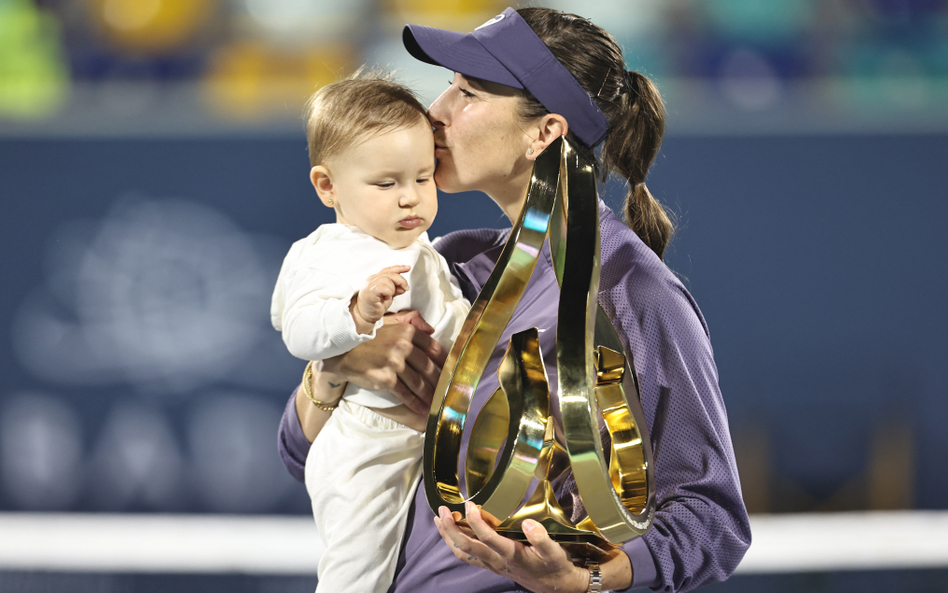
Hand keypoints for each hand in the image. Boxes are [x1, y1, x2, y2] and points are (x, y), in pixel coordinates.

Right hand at [322, 310, 445, 414]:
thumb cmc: (367, 336)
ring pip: (418, 382)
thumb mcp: (388, 321)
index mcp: (406, 331)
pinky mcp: (386, 379)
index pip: (433, 348)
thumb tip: (431, 329)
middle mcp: (402, 346)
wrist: (341, 352)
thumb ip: (410, 321)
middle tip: (448, 391)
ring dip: (429, 395)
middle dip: (440, 382)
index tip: (451, 370)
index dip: (444, 361)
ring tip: (437, 402)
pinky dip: (415, 402)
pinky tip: (423, 408)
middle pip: (428, 367)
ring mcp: (394, 363)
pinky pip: (405, 393)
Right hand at [352, 265, 410, 331]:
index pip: (388, 270)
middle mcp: (372, 279)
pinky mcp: (370, 292)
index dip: (399, 268)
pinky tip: (386, 298)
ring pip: (386, 279)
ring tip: (389, 296)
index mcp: (375, 278)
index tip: (407, 268)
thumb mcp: (388, 296)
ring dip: (392, 288)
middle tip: (405, 288)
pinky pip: (383, 287)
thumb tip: (404, 287)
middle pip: (389, 273)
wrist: (364, 315)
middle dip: (401, 280)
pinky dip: (388, 292)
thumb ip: (395, 289)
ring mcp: (370, 285)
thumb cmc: (374, 306)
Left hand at [434, 502, 588, 592]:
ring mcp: (492, 565)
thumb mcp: (554, 552)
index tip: (470, 505)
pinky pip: (467, 556)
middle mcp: (497, 561)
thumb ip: (541, 538)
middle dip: (452, 529)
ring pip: (463, 553)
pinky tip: (450, 532)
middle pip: (467, 547)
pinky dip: (455, 543)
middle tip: (443, 510)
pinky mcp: (491, 565)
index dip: (476, 521)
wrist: (555, 586)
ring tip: (439, 519)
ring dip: (448, 536)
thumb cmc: (554, 566)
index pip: (487, 538)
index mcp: (511, 554)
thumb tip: (528, 523)